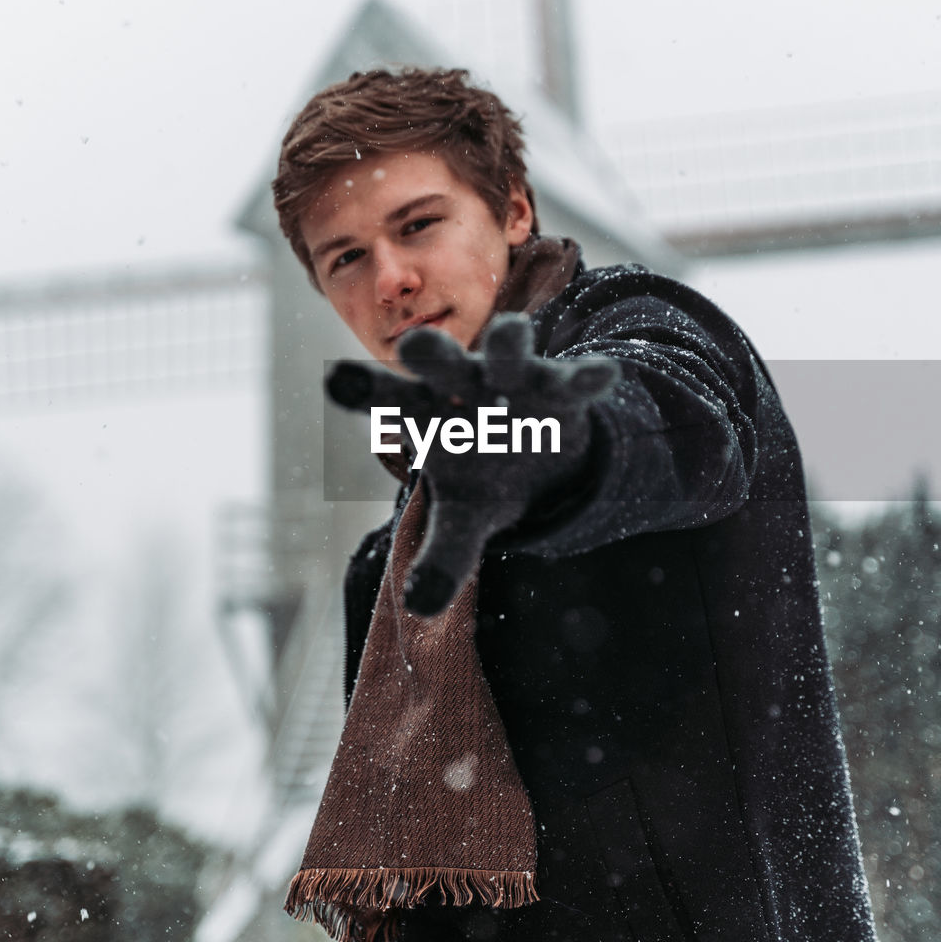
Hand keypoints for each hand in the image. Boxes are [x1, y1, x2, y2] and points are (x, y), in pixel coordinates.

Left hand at [326, 314, 617, 615]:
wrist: (539, 454)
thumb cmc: (483, 477)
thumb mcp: (464, 520)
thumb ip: (443, 558)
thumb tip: (418, 608)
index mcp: (426, 415)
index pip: (386, 399)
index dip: (363, 389)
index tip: (337, 381)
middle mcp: (464, 386)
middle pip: (439, 359)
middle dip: (429, 350)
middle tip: (414, 348)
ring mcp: (514, 380)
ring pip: (507, 347)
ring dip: (508, 341)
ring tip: (510, 333)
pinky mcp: (562, 390)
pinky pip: (576, 379)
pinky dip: (588, 376)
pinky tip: (603, 375)